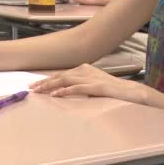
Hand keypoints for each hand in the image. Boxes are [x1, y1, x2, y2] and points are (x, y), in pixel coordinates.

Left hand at [30, 63, 147, 103]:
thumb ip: (79, 86)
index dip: (46, 80)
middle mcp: (86, 71)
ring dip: (51, 86)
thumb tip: (63, 92)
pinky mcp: (97, 87)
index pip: (61, 74)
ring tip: (39, 92)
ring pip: (66, 80)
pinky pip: (78, 88)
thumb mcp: (92, 86)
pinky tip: (56, 94)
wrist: (132, 92)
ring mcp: (91, 78)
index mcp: (84, 69)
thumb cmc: (112, 91)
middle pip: (60, 75)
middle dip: (44, 82)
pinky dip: (66, 90)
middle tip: (31, 89)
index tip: (34, 86)